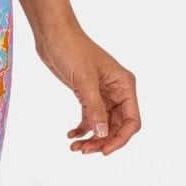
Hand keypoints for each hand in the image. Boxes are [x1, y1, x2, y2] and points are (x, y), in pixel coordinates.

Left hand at [36, 28, 140, 155]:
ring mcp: (102, 94)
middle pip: (117, 127)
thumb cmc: (72, 49)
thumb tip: (103, 134)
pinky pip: (90, 118)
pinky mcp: (87, 94)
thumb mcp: (84, 81)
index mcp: (124, 85)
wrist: (53, 34)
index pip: (132, 120)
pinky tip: (71, 136)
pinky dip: (82, 129)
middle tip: (84, 150)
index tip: (104, 151)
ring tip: (76, 148)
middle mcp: (117, 91)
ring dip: (92, 138)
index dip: (121, 139)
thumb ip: (95, 108)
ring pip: (104, 125)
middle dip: (103, 141)